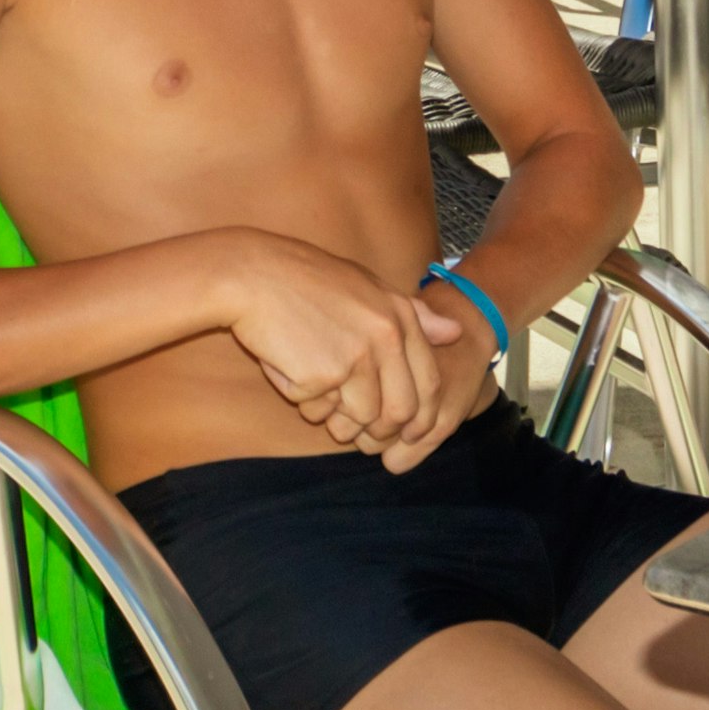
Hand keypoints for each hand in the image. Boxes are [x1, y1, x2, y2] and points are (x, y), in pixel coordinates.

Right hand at [219, 241, 456, 458]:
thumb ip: (413, 314)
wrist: (252, 276)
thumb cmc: (305, 280)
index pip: (430, 384)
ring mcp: (355, 357)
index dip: (421, 417)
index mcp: (400, 317)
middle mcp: (385, 337)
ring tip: (313, 386)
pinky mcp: (322, 375)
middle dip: (382, 429)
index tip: (408, 433)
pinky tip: (289, 369)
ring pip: (361, 416)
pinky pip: (320, 410)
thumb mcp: (367, 285)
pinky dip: (305, 401)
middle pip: (402, 411)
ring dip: (337, 416)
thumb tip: (456, 332)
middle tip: (360, 430)